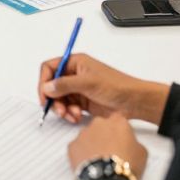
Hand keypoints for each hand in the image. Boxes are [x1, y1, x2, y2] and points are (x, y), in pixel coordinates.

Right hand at [38, 52, 169, 124]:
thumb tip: (47, 87)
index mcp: (75, 62)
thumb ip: (65, 84)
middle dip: (54, 99)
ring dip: (62, 109)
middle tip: (58, 110)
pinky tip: (77, 117)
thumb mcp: (88, 82)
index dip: (44, 81)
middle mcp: (74, 74)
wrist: (134, 102)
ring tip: (71, 115)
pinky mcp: (83, 101)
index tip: (44, 95)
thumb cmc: (117, 86)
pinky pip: (68, 107)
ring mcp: (78, 89)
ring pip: (59, 99)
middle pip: (52, 85)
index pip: (49, 68)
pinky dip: (70, 114)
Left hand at [67, 114, 147, 177]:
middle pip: (102, 126)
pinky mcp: (72, 144)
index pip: (119, 119)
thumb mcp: (141, 152)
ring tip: (100, 160)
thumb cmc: (126, 165)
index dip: (120, 129)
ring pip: (88, 135)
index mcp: (118, 122)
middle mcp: (99, 123)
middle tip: (111, 151)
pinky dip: (81, 153)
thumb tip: (131, 145)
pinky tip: (89, 163)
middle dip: (105, 135)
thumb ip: (134, 142)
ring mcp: (83, 133)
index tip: (122, 138)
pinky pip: (77, 146)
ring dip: (92, 144)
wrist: (106, 179)